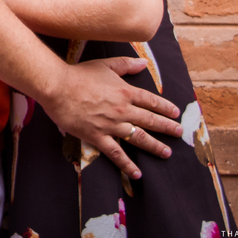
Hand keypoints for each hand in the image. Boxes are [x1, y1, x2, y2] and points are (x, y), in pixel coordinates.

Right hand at [37, 56, 181, 179]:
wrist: (58, 87)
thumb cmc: (79, 74)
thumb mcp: (105, 65)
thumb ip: (126, 64)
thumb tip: (144, 63)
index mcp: (126, 91)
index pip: (152, 101)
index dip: (165, 108)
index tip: (175, 114)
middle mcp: (123, 110)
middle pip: (151, 120)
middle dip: (167, 128)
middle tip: (178, 133)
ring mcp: (112, 125)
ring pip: (139, 138)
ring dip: (155, 146)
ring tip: (166, 153)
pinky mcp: (98, 137)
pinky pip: (116, 153)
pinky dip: (127, 165)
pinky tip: (137, 173)